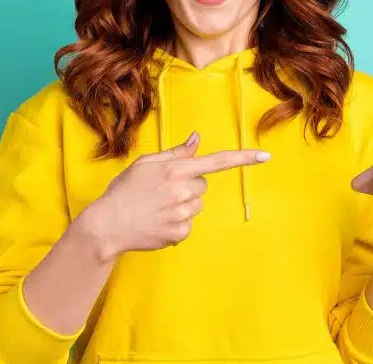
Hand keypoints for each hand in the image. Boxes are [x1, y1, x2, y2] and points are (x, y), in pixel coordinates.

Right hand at [77, 132, 269, 259]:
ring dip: (183, 205)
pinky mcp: (180, 233)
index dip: (243, 159)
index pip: (216, 162)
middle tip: (162, 191)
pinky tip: (157, 222)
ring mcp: (182, 214)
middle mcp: (182, 190)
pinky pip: (188, 225)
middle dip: (188, 186)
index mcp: (175, 169)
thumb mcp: (146, 164)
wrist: (106, 225)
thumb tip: (197, 138)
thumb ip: (176, 153)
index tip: (265, 156)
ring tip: (157, 208)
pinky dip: (176, 224)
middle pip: (203, 185)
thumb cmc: (124, 191)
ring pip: (196, 205)